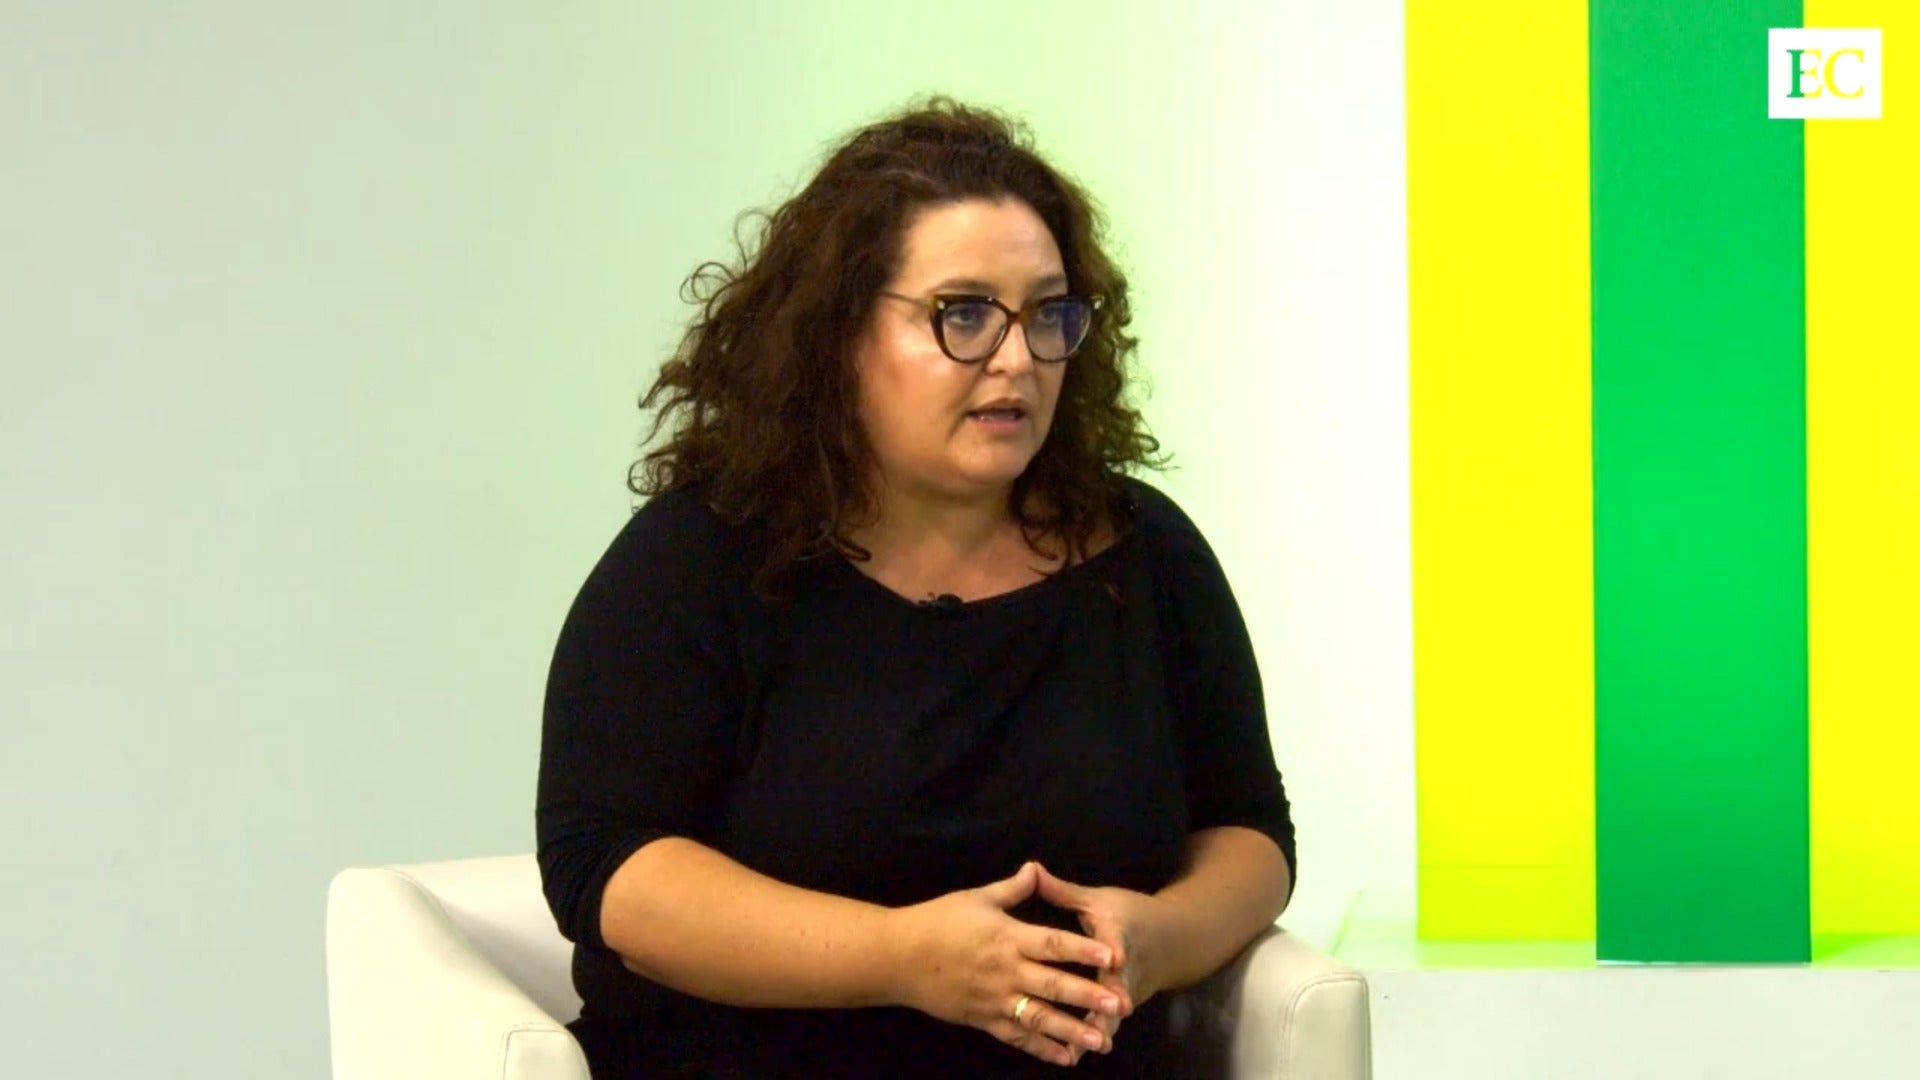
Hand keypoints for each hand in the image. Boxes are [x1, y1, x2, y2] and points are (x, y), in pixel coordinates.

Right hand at [887, 862, 1130, 1066]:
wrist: (898, 957)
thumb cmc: (937, 922)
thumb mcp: (975, 899)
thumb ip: (1012, 889)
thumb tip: (1036, 867)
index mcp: (1007, 937)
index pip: (1052, 944)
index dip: (1083, 950)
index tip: (1112, 956)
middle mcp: (1005, 971)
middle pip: (1053, 985)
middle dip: (1088, 996)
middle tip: (1119, 1004)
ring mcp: (995, 1000)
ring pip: (1040, 1018)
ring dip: (1073, 1030)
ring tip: (1101, 1040)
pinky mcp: (984, 1020)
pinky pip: (1018, 1037)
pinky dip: (1042, 1049)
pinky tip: (1066, 1057)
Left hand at [1033, 864, 1168, 1065]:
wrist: (1172, 940)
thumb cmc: (1130, 914)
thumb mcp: (1099, 898)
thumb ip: (1064, 892)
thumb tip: (1031, 869)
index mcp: (1118, 934)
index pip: (1118, 941)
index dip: (1115, 949)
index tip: (1115, 958)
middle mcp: (1123, 968)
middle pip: (1117, 987)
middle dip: (1108, 1003)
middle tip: (1102, 1017)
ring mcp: (1123, 992)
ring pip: (1110, 1014)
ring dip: (1096, 1030)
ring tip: (1078, 1049)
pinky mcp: (1119, 1009)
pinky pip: (1103, 1024)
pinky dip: (1088, 1038)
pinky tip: (1069, 1056)